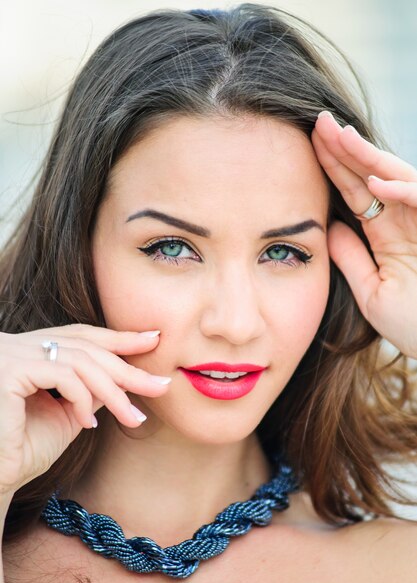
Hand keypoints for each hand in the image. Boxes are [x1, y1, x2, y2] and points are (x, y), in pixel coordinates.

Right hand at [0, 324, 169, 496]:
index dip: (118, 337)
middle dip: (127, 368)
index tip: (153, 340)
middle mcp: (18, 344)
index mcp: (30, 350)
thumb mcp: (69, 413)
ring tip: (132, 417)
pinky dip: (83, 398)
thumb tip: (123, 375)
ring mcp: (11, 353)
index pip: (80, 336)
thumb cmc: (25, 451)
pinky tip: (87, 424)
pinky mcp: (9, 370)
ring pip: (80, 361)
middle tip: (160, 385)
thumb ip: (91, 389)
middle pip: (85, 347)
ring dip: (114, 391)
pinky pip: (64, 374)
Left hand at [312, 111, 416, 358]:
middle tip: (319, 122)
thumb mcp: (371, 292)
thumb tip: (328, 227)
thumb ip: (351, 259)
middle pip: (373, 176)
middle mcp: (406, 221)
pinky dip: (403, 191)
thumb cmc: (414, 327)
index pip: (356, 193)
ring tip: (339, 136)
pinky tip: (375, 181)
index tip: (309, 145)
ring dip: (369, 157)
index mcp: (387, 234)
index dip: (334, 169)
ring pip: (398, 178)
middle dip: (346, 149)